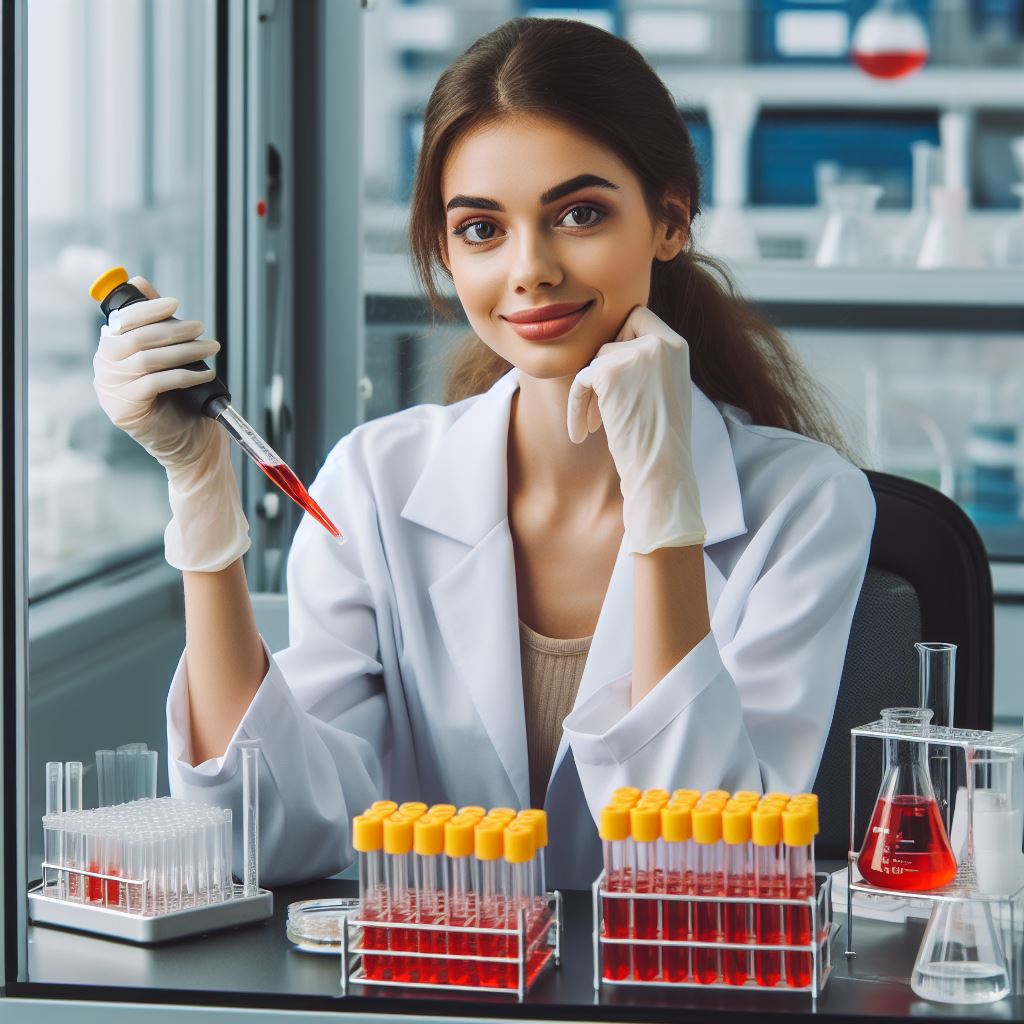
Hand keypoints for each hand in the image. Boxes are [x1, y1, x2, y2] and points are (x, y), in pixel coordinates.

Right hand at [93, 276, 221, 476]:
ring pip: (148, 359)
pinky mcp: (126, 409)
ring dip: (185, 350)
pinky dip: (184, 374)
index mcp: (110, 350)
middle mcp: (105, 368)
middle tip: (202, 328)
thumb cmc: (179, 398)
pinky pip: (155, 382)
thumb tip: (140, 282)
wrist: (188, 443)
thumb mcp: (166, 356)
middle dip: (173, 329)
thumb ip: (153, 323)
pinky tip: (205, 372)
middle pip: (137, 339)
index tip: (176, 304)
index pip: (122, 322)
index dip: (148, 309)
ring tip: (211, 347)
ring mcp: (112, 390)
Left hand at [567, 305, 705, 553]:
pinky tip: (580, 433)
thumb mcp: (666, 389)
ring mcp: (634, 356)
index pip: (639, 317)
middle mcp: (659, 343)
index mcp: (677, 345)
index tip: (614, 376)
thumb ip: (648, 364)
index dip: (621, 341)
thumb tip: (612, 346)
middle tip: (601, 402)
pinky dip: (576, 406)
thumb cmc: (663, 441)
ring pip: (595, 360)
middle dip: (602, 367)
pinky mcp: (609, 373)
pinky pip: (580, 381)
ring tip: (594, 424)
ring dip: (589, 393)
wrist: (662, 471)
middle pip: (613, 336)